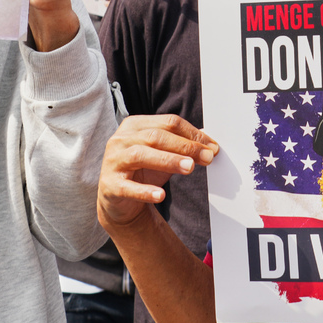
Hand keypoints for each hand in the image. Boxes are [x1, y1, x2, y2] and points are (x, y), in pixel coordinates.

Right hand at [97, 115, 217, 227]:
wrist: (119, 200)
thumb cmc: (143, 171)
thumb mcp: (164, 154)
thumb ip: (183, 145)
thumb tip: (210, 143)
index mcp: (135, 125)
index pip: (168, 123)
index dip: (192, 134)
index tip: (212, 147)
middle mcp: (121, 139)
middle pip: (156, 137)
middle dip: (185, 146)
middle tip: (207, 157)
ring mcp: (113, 161)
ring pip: (140, 155)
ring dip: (168, 161)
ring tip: (190, 168)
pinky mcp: (110, 185)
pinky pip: (128, 187)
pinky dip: (145, 191)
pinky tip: (162, 196)